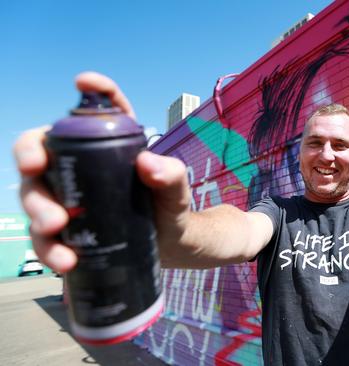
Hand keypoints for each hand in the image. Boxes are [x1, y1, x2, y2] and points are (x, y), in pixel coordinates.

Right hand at [13, 72, 190, 272]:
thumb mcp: (176, 194)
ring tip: (55, 229)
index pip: (98, 112)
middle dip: (33, 164)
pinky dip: (49, 249)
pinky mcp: (66, 232)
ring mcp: (69, 198)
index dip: (93, 92)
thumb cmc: (173, 211)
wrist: (174, 248)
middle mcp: (82, 168)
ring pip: (35, 196)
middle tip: (42, 173)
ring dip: (37, 212)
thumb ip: (171, 177)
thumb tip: (148, 163)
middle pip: (42, 153)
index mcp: (110, 148)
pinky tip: (65, 261)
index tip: (84, 81)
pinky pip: (45, 238)